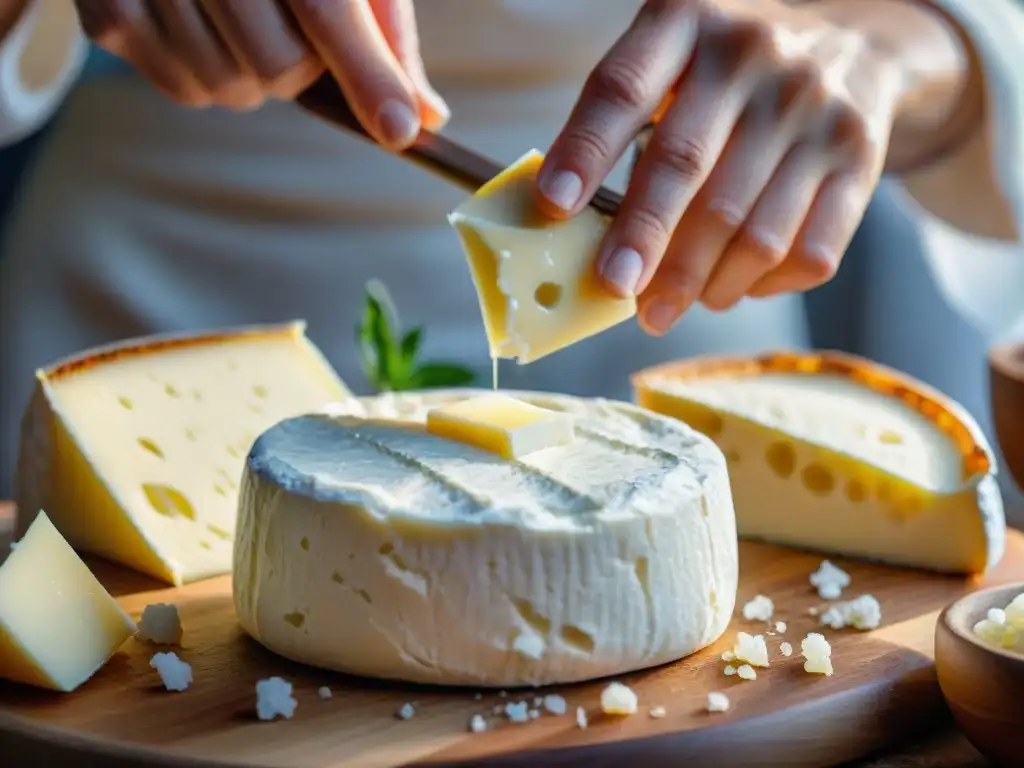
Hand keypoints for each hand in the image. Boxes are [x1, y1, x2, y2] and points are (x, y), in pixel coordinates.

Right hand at [73, 0, 448, 148]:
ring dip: (251, 77)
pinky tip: (201, 23)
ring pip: (229, 90)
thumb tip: (424, 115)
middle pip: (277, 70)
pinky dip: (207, 75)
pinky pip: (185, 91)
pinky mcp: (109, 13)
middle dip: (299, 70)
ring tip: (240, 17)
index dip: (366, 75)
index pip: (326, 10)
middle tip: (288, 26)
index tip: (397, 131)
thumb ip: (383, 35)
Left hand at [536, 0, 902, 334]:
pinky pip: (808, 252)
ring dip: (700, 284)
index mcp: (688, 22)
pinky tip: (730, 287)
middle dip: (643, 242)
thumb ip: (622, 125)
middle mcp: (756, 56)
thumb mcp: (673, 60)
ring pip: (750, 230)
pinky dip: (761, 287)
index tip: (554, 205)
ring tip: (665, 305)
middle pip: (685, 166)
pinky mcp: (861, 159)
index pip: (623, 89)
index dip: (585, 150)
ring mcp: (817, 109)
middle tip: (613, 289)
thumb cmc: (728, 73)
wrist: (857, 45)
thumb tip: (572, 228)